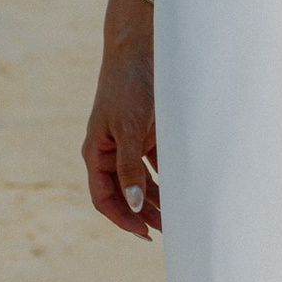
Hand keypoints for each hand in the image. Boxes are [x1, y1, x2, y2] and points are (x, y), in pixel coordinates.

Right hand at [82, 31, 159, 238]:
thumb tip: (133, 204)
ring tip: (179, 217)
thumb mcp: (128, 128)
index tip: (144, 232)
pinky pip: (157, 164)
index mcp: (96, 153)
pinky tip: (184, 190)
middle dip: (143, 213)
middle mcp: (110, 151)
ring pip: (141, 182)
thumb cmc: (128, 86)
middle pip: (125, 193)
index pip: (104, 197)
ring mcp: (129, 143)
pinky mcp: (147, 133)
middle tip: (169, 231)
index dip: (122, 217)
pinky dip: (168, 178)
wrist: (140, 48)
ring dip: (157, 200)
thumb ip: (130, 167)